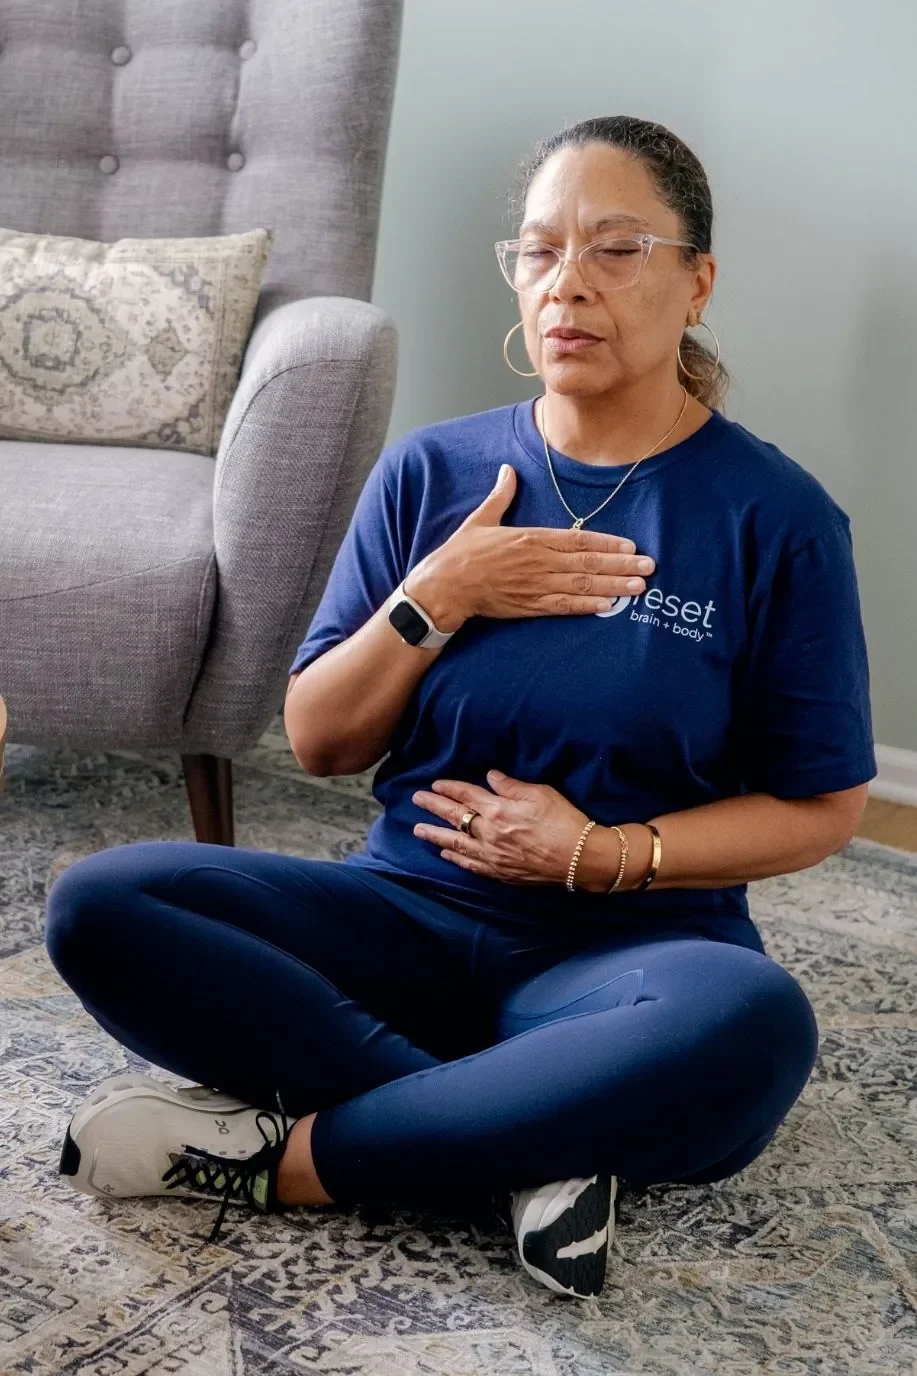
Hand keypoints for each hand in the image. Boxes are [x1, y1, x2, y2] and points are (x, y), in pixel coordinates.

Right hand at [405, 464, 655, 632]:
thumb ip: (501, 495)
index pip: (577, 539)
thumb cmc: (460, 553)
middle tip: (649, 567)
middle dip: (621, 565)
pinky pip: (564, 606)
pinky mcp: (529, 606)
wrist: (444, 587)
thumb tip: (507, 471)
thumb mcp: (481, 519)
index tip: (631, 544)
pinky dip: (587, 607)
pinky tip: (608, 606)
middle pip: (588, 562)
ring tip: (639, 587)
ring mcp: (535, 585)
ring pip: (582, 585)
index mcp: (530, 537)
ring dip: (613, 586)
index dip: (606, 542)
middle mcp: (538, 561)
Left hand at [411, 769, 595, 886]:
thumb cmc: (564, 820)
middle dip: (433, 807)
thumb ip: (511, 785)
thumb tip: (490, 776)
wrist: (579, 858)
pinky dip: (455, 858)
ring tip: (418, 830)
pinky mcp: (500, 872)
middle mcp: (490, 833)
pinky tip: (445, 853)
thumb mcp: (541, 793)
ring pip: (455, 843)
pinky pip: (470, 865)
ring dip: (435, 835)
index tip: (435, 784)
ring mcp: (492, 855)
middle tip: (416, 800)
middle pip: (454, 817)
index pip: (466, 795)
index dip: (449, 788)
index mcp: (499, 810)